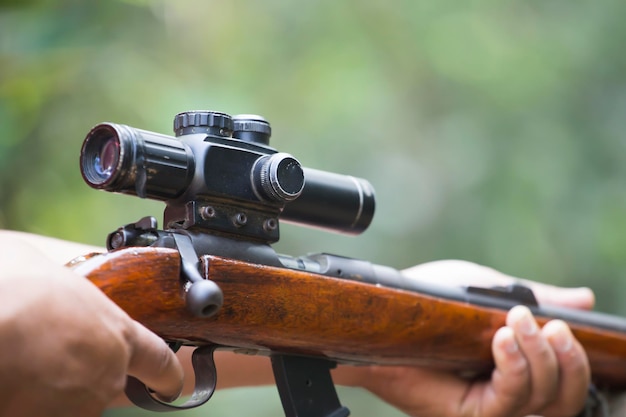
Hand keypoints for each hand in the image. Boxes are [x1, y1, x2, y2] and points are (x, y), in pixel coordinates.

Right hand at [0, 234, 183, 416]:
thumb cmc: (17, 292)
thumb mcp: (49, 271)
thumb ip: (67, 287)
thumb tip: (51, 281)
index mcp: (119, 334)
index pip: (159, 361)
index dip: (168, 374)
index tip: (171, 383)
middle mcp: (108, 373)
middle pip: (109, 379)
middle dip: (87, 370)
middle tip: (56, 351)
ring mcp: (79, 404)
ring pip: (74, 398)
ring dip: (56, 385)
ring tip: (28, 359)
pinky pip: (46, 410)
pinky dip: (34, 401)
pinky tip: (16, 379)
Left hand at [336, 260, 592, 416]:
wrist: (386, 313)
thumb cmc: (433, 303)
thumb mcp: (491, 296)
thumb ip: (536, 300)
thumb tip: (584, 300)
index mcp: (518, 371)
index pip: (567, 383)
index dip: (576, 359)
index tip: (565, 323)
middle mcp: (509, 397)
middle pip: (564, 399)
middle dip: (567, 361)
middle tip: (553, 325)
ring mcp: (490, 409)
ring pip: (541, 400)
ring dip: (539, 357)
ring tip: (517, 321)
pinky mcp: (469, 413)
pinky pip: (508, 398)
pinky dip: (513, 366)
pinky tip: (502, 337)